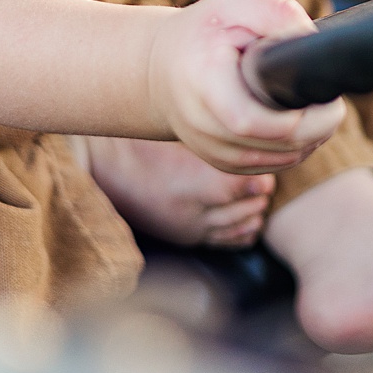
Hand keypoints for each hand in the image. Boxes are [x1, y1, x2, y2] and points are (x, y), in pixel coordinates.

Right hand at [88, 137, 275, 246]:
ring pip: (246, 225)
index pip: (255, 185)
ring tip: (251, 186)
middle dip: (264, 188)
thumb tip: (255, 132)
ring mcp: (192, 230)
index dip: (267, 168)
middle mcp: (198, 214)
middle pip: (254, 206)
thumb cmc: (140, 140)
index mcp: (198, 184)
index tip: (268, 152)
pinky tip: (241, 208)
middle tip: (263, 166)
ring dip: (255, 206)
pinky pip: (231, 240)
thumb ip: (219, 137)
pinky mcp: (186, 238)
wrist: (104, 166)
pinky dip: (244, 226)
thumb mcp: (181, 132)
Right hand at [148, 0, 344, 172]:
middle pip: (278, 144)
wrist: (160, 69)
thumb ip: (276, 14)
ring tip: (321, 108)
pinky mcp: (224, 164)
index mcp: (203, 84)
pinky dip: (296, 148)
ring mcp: (212, 151)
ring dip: (313, 139)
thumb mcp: (235, 4)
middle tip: (333, 100)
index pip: (252, 121)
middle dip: (319, 125)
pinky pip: (273, 166)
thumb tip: (312, 41)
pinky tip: (304, 123)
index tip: (321, 91)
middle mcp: (204, 127)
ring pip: (281, 160)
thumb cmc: (202, 32)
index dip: (298, 114)